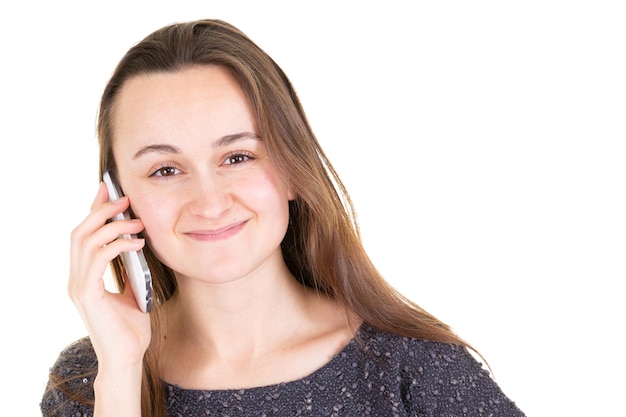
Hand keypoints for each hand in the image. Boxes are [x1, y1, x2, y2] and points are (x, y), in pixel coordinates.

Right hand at [68, 182, 151, 369]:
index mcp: (84, 276)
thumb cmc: (131, 328)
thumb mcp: (133, 291)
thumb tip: (138, 245)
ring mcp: (78, 286)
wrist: (128, 358)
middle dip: (101, 210)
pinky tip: (138, 243)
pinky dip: (117, 245)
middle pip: (79, 232)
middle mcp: (76, 278)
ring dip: (112, 225)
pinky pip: (98, 259)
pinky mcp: (87, 294)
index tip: (108, 190)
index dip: (93, 210)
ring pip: (85, 241)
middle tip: (124, 199)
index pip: (84, 235)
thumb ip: (130, 270)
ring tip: (137, 221)